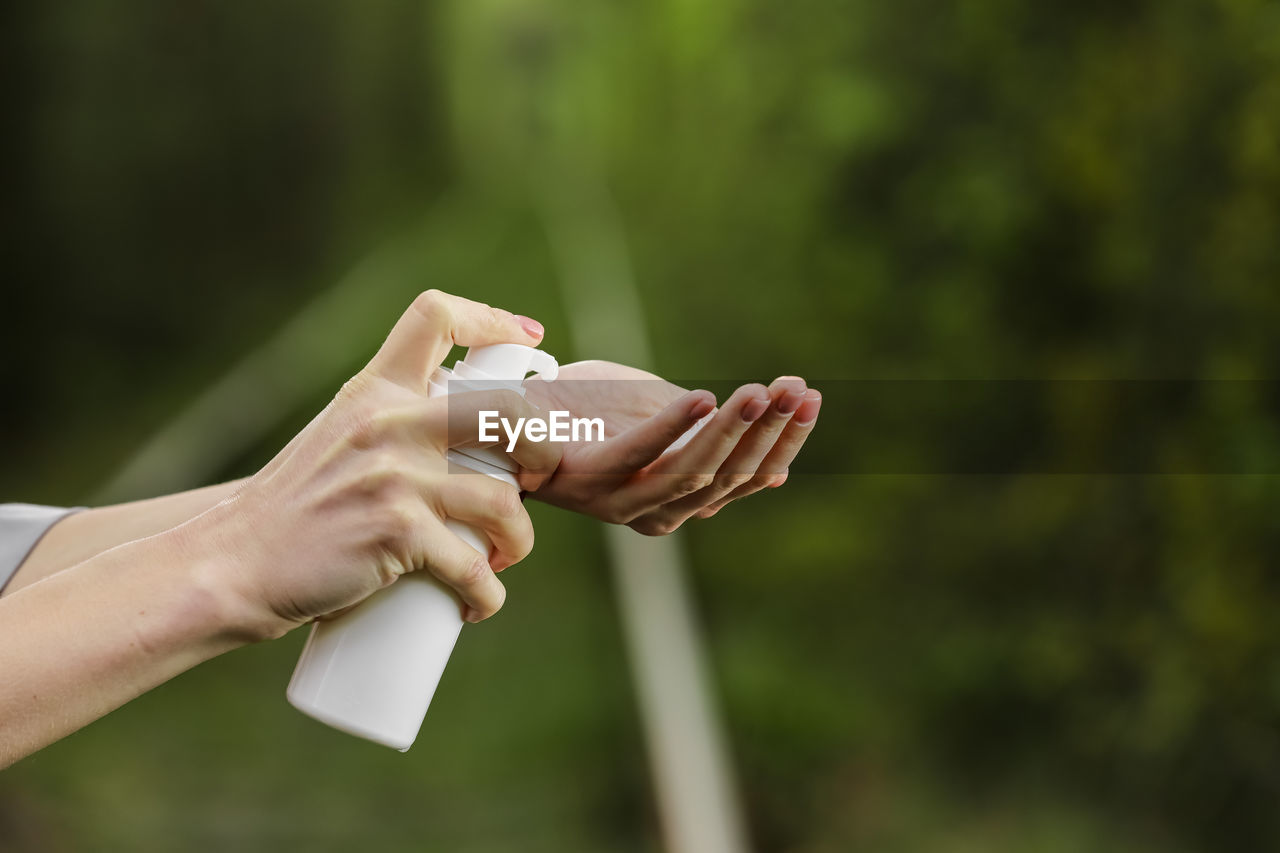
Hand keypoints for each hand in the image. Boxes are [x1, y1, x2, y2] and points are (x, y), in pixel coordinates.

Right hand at [189, 291, 559, 638]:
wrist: (232, 565)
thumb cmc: (291, 513)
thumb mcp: (337, 441)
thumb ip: (389, 429)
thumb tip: (461, 444)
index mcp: (372, 390)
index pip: (434, 316)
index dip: (490, 318)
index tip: (527, 340)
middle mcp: (388, 424)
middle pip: (505, 410)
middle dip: (542, 449)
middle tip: (533, 482)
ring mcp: (394, 477)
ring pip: (503, 500)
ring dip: (518, 538)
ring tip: (503, 557)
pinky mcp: (396, 533)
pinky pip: (473, 567)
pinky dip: (487, 593)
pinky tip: (480, 603)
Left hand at [524, 360, 820, 534]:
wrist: (513, 415)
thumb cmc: (592, 414)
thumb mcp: (665, 420)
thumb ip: (713, 439)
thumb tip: (780, 469)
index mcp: (684, 499)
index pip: (750, 476)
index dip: (783, 439)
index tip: (809, 397)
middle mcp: (659, 512)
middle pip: (728, 476)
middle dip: (769, 432)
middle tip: (797, 392)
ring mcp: (624, 502)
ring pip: (693, 471)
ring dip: (733, 431)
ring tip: (762, 393)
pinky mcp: (590, 481)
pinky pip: (640, 456)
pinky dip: (675, 428)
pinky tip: (706, 398)